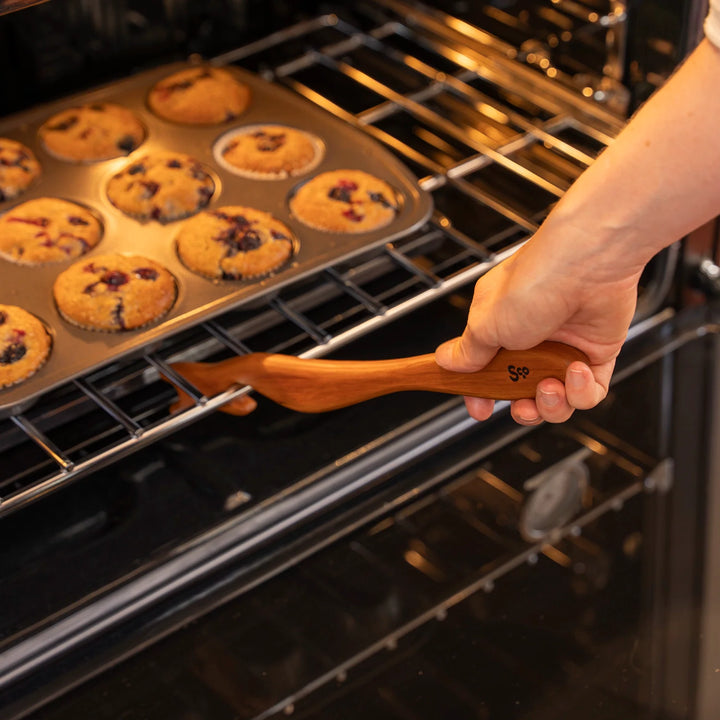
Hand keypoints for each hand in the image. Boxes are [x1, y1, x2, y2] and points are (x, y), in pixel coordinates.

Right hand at [435, 233, 641, 424]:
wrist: (590, 263)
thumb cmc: (535, 281)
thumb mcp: (487, 323)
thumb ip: (468, 350)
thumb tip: (445, 361)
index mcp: (499, 327)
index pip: (485, 372)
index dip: (482, 395)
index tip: (480, 409)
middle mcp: (530, 339)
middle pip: (520, 391)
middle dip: (520, 407)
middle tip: (520, 404)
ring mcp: (564, 348)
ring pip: (555, 399)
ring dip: (551, 403)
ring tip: (549, 386)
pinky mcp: (595, 353)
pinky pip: (588, 391)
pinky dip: (582, 392)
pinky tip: (576, 372)